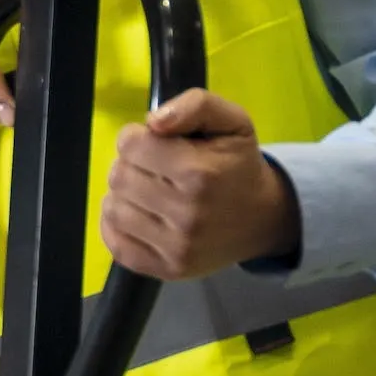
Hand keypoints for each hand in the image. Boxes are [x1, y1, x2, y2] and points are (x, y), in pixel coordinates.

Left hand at [100, 91, 298, 282]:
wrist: (263, 219)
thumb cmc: (239, 165)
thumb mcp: (232, 121)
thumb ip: (195, 105)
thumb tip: (153, 122)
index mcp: (199, 172)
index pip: (131, 144)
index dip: (137, 137)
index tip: (154, 143)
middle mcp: (186, 212)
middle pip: (118, 176)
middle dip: (131, 164)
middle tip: (153, 168)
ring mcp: (175, 246)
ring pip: (112, 209)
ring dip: (123, 195)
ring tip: (147, 191)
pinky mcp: (166, 269)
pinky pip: (115, 245)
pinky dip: (117, 226)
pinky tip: (138, 214)